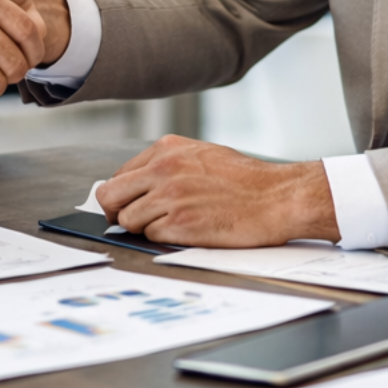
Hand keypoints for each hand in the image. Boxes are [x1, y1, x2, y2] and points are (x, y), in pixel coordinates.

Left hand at [94, 136, 339, 245]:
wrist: (277, 197)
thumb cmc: (245, 180)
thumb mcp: (200, 155)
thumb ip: (166, 165)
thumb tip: (138, 184)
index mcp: (166, 149)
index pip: (119, 175)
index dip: (122, 196)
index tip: (129, 206)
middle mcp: (163, 170)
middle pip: (110, 197)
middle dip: (117, 213)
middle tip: (132, 223)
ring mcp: (170, 197)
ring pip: (128, 221)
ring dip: (144, 228)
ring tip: (172, 225)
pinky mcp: (180, 224)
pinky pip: (151, 237)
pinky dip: (165, 238)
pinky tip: (187, 231)